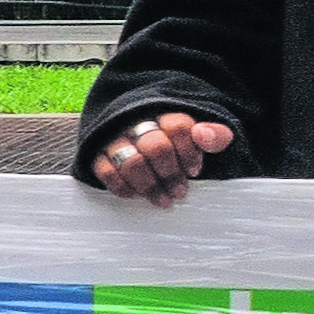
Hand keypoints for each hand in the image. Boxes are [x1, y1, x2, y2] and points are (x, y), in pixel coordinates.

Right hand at [89, 111, 234, 203]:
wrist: (136, 136)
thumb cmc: (175, 142)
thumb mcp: (202, 135)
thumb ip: (215, 135)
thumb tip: (203, 134)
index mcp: (164, 113)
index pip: (178, 128)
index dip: (188, 153)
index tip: (194, 170)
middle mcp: (136, 122)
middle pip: (155, 147)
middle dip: (170, 174)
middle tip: (179, 192)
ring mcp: (115, 138)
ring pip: (131, 162)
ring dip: (149, 186)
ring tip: (162, 200)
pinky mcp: (98, 154)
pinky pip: (106, 172)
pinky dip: (123, 188)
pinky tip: (137, 195)